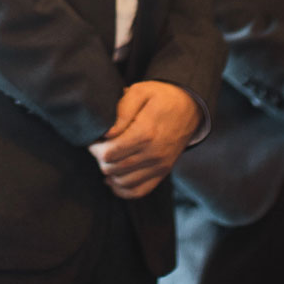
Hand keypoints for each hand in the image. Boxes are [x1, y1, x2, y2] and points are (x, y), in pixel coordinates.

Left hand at [87, 81, 201, 199]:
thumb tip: (107, 133)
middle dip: (99, 159)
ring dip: (109, 173)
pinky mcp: (163, 172)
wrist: (190, 106)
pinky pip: (139, 191)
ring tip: (107, 159)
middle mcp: (153, 153)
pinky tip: (114, 179)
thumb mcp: (140, 91)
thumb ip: (121, 111)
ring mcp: (160, 165)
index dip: (95, 148)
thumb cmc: (161, 96)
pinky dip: (123, 190)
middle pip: (113, 169)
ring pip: (123, 182)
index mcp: (145, 133)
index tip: (93, 139)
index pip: (110, 153)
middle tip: (98, 147)